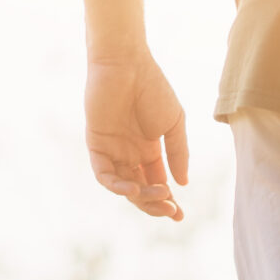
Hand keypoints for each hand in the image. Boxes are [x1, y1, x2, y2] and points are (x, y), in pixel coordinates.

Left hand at [84, 55, 188, 220]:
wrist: (127, 64)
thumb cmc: (154, 88)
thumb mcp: (174, 124)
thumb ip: (178, 153)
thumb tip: (183, 183)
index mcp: (149, 150)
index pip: (156, 182)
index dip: (167, 201)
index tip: (180, 215)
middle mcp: (129, 153)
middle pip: (140, 189)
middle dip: (155, 204)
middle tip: (171, 209)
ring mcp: (112, 149)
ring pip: (122, 185)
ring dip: (140, 196)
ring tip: (158, 196)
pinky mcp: (96, 142)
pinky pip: (102, 172)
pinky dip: (116, 184)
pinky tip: (133, 187)